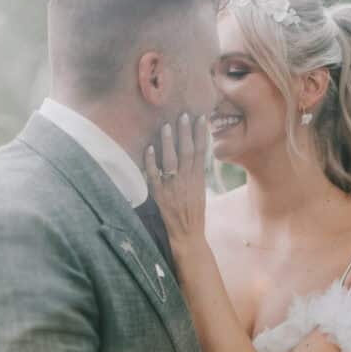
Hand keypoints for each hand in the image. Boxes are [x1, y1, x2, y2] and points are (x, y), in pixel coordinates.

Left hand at [145, 114, 206, 246]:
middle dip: (186, 133)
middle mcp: (187, 181)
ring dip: (169, 143)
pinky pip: (154, 176)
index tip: (201, 117)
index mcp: (198, 179)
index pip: (201, 152)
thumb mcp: (200, 192)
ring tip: (167, 126)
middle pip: (187, 152)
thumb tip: (194, 156)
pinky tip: (149, 149)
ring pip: (171, 161)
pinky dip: (151, 162)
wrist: (188, 237)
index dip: (201, 134)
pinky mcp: (160, 196)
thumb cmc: (193, 215)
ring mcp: (173, 188)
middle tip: (183, 115)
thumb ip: (196, 174)